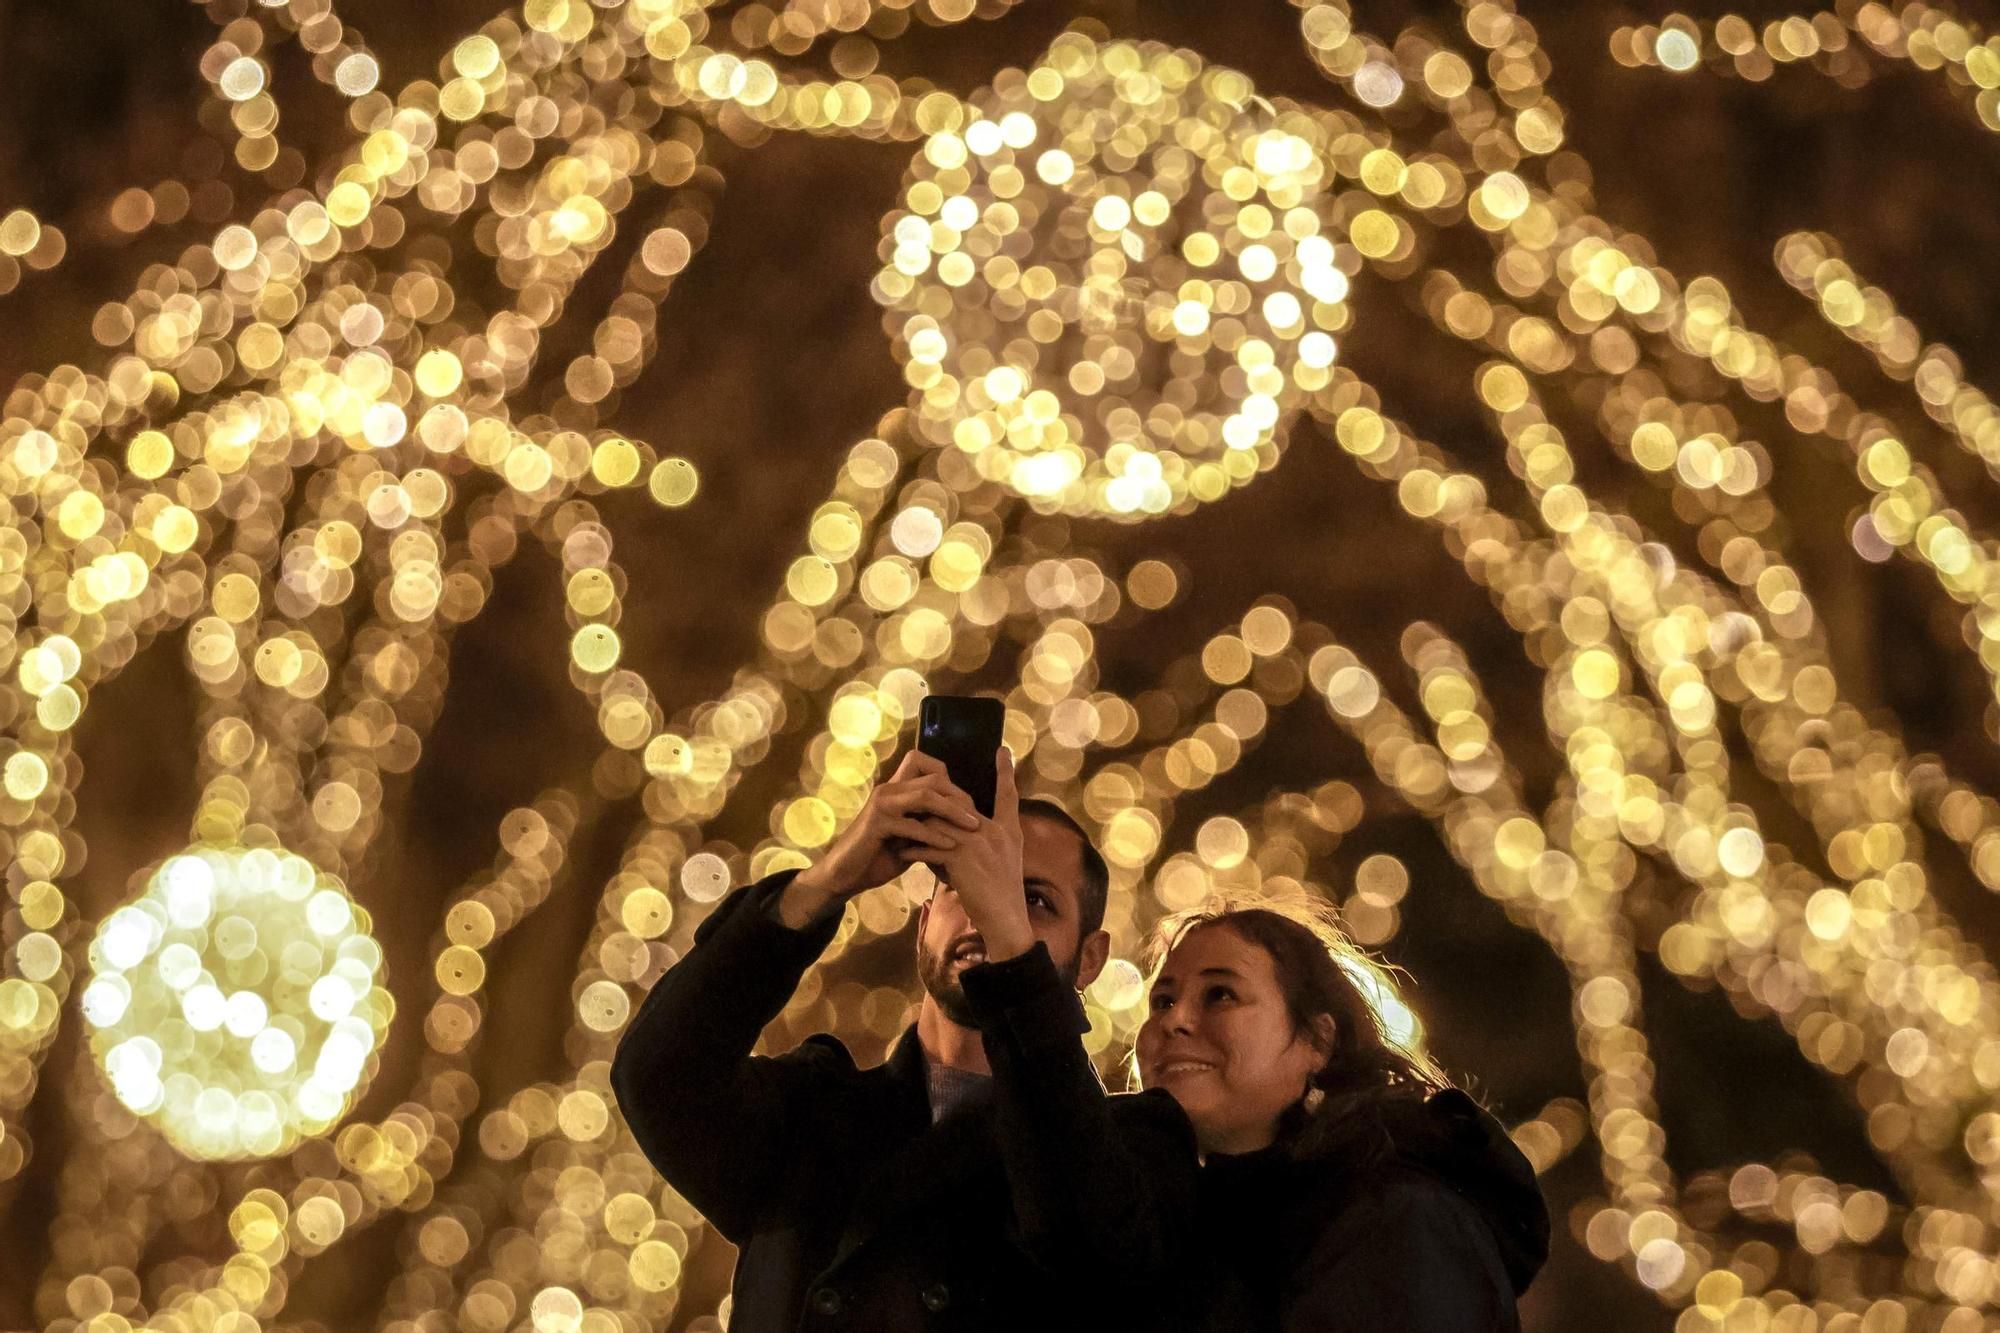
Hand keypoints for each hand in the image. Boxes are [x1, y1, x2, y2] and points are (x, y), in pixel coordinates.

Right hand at [779, 750, 979, 927]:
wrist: (846, 874)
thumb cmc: (879, 855)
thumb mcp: (909, 837)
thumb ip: (928, 824)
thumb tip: (961, 823)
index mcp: (897, 788)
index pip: (925, 763)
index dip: (950, 779)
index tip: (969, 804)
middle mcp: (889, 789)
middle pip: (933, 778)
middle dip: (960, 797)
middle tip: (977, 818)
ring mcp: (882, 804)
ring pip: (926, 795)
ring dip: (953, 811)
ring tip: (973, 827)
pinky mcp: (878, 823)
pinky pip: (913, 825)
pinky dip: (934, 836)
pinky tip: (950, 846)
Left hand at [902, 747, 1032, 960]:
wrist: (1006, 922)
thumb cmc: (1002, 899)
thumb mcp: (1003, 864)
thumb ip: (986, 844)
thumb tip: (959, 833)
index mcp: (1009, 831)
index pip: (1008, 795)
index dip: (1006, 772)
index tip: (1002, 749)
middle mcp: (997, 831)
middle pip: (960, 805)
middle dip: (935, 804)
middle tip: (914, 803)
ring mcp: (980, 842)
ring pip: (941, 822)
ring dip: (919, 826)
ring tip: (900, 829)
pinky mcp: (962, 857)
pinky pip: (931, 845)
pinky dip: (915, 848)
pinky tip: (901, 852)